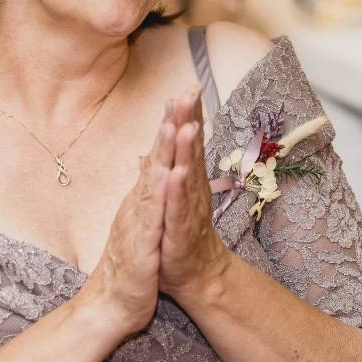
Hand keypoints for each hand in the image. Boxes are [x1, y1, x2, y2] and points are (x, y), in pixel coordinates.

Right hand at [75, 105, 174, 336]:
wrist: (111, 306)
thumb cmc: (131, 267)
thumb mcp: (141, 226)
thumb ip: (145, 197)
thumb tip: (148, 170)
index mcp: (141, 201)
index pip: (158, 156)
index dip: (171, 126)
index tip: (185, 96)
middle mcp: (136, 205)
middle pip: (154, 158)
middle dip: (169, 125)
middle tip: (183, 93)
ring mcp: (136, 223)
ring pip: (150, 181)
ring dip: (161, 152)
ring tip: (173, 122)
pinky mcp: (139, 244)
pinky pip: (150, 216)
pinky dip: (158, 194)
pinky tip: (166, 174)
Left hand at [158, 88, 231, 302]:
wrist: (196, 274)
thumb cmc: (182, 232)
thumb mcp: (174, 195)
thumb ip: (172, 164)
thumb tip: (165, 139)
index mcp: (188, 180)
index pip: (188, 142)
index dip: (188, 115)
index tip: (188, 86)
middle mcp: (193, 189)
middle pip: (190, 150)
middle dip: (190, 120)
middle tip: (191, 91)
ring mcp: (188, 209)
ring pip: (187, 174)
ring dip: (187, 150)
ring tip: (187, 125)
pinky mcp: (179, 230)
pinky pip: (177, 207)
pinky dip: (177, 190)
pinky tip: (177, 172)